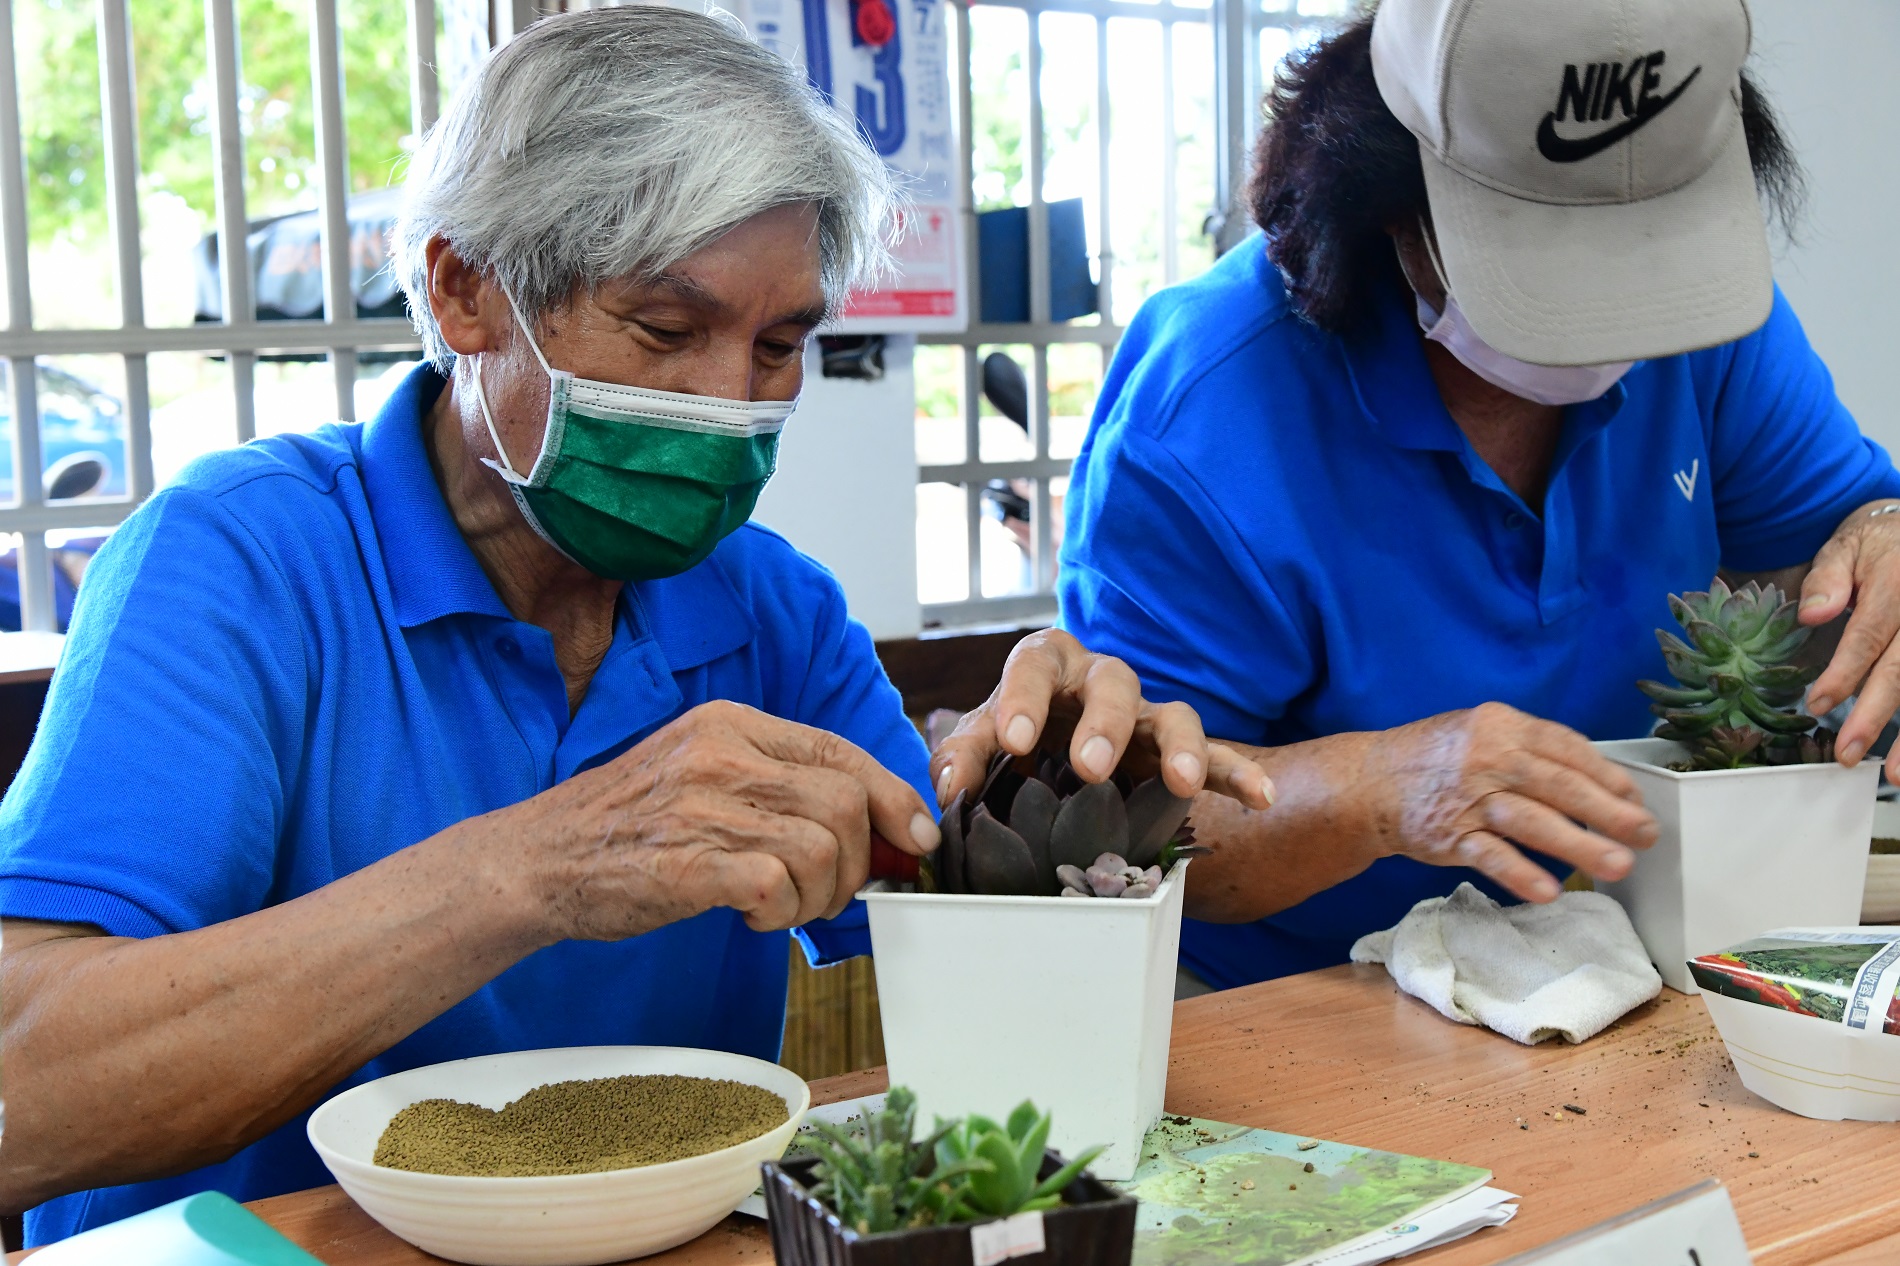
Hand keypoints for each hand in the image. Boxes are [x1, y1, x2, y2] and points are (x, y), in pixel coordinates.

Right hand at [513, 700, 937, 938]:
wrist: (538, 860)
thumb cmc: (629, 827)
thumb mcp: (703, 775)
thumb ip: (782, 789)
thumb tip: (885, 828)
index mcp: (730, 723)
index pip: (841, 752)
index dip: (895, 798)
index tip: (914, 838)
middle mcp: (720, 753)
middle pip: (847, 802)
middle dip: (858, 861)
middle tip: (826, 891)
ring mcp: (702, 805)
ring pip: (823, 847)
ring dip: (820, 894)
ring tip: (781, 905)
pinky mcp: (686, 862)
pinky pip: (778, 885)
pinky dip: (781, 912)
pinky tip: (751, 914)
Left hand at [929, 628, 1274, 810]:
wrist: (1048, 758)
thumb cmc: (1011, 741)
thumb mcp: (979, 745)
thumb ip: (959, 759)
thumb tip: (950, 788)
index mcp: (1046, 665)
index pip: (1034, 666)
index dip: (1024, 699)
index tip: (1013, 740)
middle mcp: (1100, 680)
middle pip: (1114, 682)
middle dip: (1105, 723)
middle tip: (1091, 767)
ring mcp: (1146, 715)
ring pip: (1174, 714)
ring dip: (1179, 746)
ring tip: (1182, 782)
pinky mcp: (1175, 753)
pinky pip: (1219, 757)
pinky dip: (1239, 774)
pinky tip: (1259, 798)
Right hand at [1371, 703, 1657, 902]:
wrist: (1368, 782)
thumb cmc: (1437, 758)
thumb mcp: (1481, 732)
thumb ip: (1531, 748)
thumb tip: (1597, 782)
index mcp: (1502, 725)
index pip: (1567, 748)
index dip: (1607, 776)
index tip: (1635, 800)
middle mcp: (1487, 758)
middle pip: (1559, 785)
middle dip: (1609, 812)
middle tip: (1646, 835)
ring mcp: (1468, 799)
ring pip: (1532, 821)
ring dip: (1578, 845)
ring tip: (1618, 866)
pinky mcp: (1449, 836)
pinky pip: (1491, 856)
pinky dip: (1520, 873)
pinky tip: (1550, 890)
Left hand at [1800, 499, 1899, 764]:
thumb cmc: (1879, 544)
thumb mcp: (1847, 545)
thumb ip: (1827, 578)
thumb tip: (1812, 614)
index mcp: (1898, 582)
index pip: (1870, 633)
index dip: (1846, 672)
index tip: (1818, 705)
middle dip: (1878, 714)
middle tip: (1849, 754)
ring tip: (1898, 775)